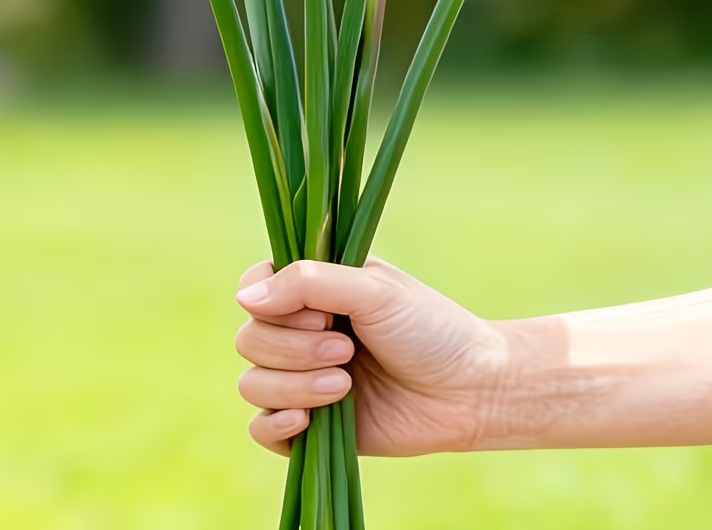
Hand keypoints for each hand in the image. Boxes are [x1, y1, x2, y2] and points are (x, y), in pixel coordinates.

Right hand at [234, 257, 505, 457]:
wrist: (469, 390)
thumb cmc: (429, 328)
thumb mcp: (372, 290)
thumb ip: (308, 284)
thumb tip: (242, 298)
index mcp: (314, 289)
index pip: (254, 286)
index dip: (272, 303)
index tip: (318, 311)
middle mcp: (301, 331)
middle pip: (249, 338)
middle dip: (293, 348)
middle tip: (346, 347)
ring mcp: (303, 378)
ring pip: (252, 383)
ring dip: (294, 384)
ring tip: (346, 383)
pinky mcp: (310, 425)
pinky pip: (260, 429)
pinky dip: (276, 423)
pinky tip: (308, 418)